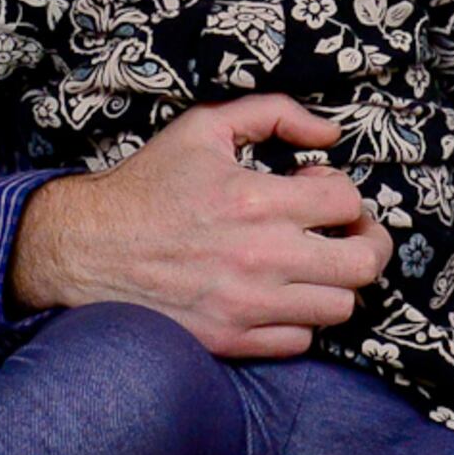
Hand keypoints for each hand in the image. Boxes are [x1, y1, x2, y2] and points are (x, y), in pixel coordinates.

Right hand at [8, 94, 392, 355]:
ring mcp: (248, 306)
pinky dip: (301, 319)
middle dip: (367, 242)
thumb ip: (273, 114)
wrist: (86, 248)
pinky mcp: (231, 340)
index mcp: (258, 200)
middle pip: (363, 263)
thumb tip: (330, 133)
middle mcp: (261, 257)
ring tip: (314, 264)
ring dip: (336, 282)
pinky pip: (300, 341)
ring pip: (340, 307)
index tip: (317, 190)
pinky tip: (281, 294)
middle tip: (347, 233)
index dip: (341, 192)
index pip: (348, 201)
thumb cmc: (147, 185)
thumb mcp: (205, 127)